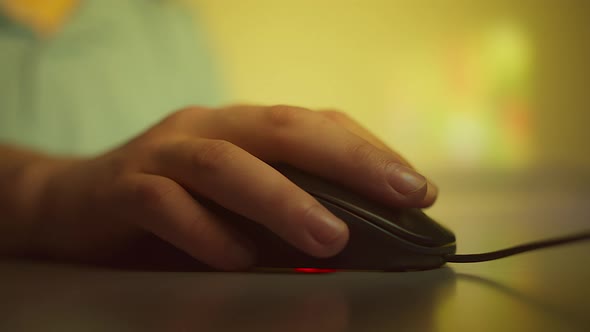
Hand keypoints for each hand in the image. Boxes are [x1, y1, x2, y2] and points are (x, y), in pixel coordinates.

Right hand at [30, 105, 436, 269]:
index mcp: (240, 127)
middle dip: (348, 160)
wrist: (72, 202)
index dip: (367, 150)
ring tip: (331, 239)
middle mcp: (206, 127)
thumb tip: (353, 235)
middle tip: (401, 196)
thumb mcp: (235, 199)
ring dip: (283, 200)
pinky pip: (165, 205)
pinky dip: (207, 234)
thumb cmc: (170, 202)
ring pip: (227, 164)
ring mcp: (162, 154)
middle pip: (281, 129)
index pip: (314, 124)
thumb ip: (282, 204)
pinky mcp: (123, 187)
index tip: (417, 186)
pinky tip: (238, 261)